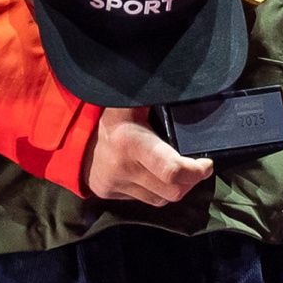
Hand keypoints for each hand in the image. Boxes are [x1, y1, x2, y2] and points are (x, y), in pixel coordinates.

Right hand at [85, 104, 213, 205]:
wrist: (76, 135)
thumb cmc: (115, 115)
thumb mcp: (133, 102)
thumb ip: (156, 97)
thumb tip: (186, 82)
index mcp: (131, 143)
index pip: (171, 170)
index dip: (196, 171)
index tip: (206, 163)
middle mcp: (122, 168)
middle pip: (172, 191)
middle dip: (191, 181)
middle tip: (197, 167)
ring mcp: (115, 185)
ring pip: (162, 199)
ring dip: (175, 187)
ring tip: (179, 171)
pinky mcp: (111, 195)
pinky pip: (147, 200)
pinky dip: (158, 190)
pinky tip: (157, 175)